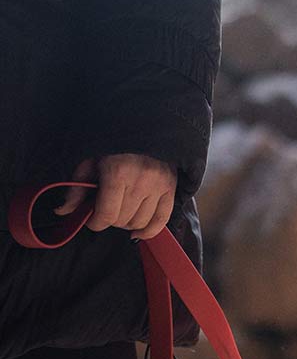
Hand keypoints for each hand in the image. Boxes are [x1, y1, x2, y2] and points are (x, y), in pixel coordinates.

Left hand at [56, 154, 177, 239]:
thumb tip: (63, 211)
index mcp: (117, 172)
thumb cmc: (112, 143)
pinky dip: (149, 231)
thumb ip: (77, 188)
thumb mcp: (90, 160)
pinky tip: (137, 232)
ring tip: (120, 212)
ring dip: (127, 224)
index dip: (95, 223)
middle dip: (110, 220)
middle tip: (105, 210)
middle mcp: (141, 181)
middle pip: (122, 220)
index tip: (91, 219)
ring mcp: (158, 185)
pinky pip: (161, 221)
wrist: (142, 126)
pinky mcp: (170, 188)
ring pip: (140, 222)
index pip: (107, 215)